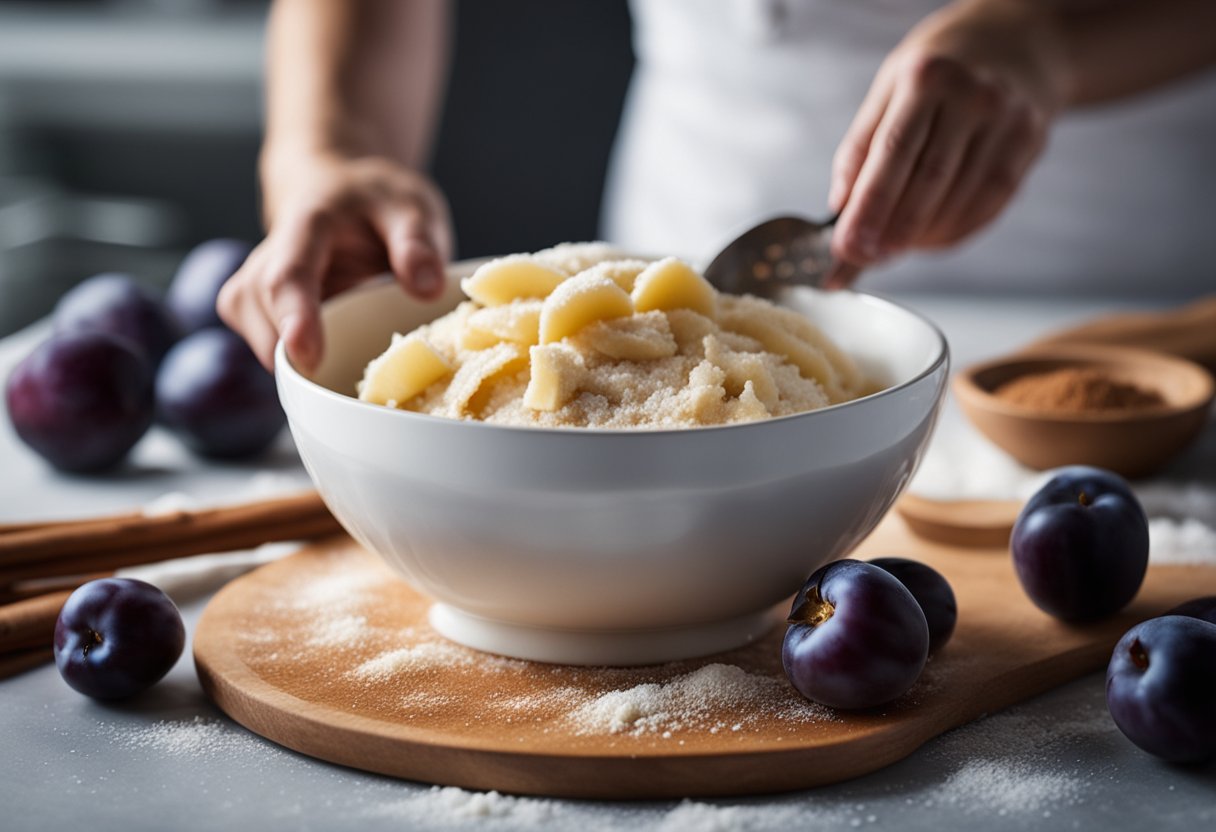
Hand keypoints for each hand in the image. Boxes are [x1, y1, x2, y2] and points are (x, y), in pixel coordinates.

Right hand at [219, 154, 452, 371]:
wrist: (337, 189)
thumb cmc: (374, 201)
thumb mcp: (410, 206)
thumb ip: (417, 242)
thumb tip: (428, 290)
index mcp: (306, 224)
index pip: (288, 274)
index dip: (295, 317)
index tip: (308, 357)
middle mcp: (268, 257)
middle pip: (264, 317)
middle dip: (305, 354)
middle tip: (362, 377)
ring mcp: (255, 288)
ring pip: (263, 341)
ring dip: (306, 362)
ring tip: (356, 352)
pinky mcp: (257, 313)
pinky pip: (271, 352)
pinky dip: (303, 366)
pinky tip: (338, 355)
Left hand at [827, 0, 1070, 285]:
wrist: (1014, 44)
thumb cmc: (939, 73)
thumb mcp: (889, 89)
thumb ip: (862, 145)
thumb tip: (841, 205)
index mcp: (927, 79)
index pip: (893, 152)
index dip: (869, 206)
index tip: (848, 246)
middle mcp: (972, 96)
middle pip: (928, 180)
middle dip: (891, 229)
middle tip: (864, 259)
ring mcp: (1007, 121)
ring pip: (960, 199)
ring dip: (921, 236)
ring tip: (892, 249)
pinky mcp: (1030, 144)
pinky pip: (989, 204)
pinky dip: (954, 232)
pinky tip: (929, 240)